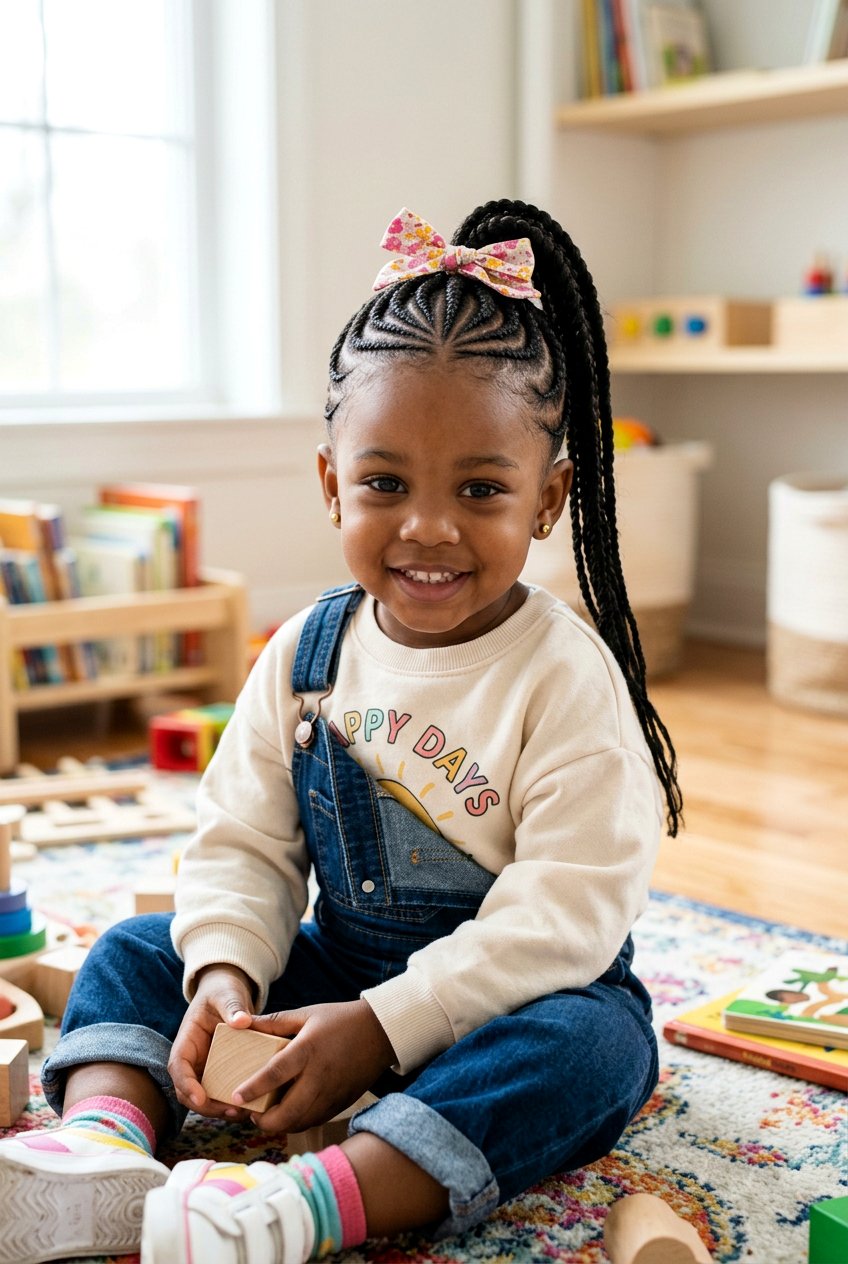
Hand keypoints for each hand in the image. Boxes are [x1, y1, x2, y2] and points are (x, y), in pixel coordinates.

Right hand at [168, 963, 256, 1120]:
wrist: (229, 994)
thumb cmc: (222, 991)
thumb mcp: (226, 994)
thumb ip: (232, 1006)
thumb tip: (242, 1021)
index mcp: (187, 1040)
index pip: (177, 1066)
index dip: (186, 1085)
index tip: (200, 1099)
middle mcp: (193, 1059)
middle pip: (188, 1091)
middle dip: (205, 1105)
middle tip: (230, 1110)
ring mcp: (205, 1069)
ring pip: (204, 1098)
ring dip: (219, 1109)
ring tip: (242, 1113)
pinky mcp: (221, 1074)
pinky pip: (222, 1093)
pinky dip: (232, 1102)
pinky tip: (251, 1107)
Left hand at [232, 999, 395, 1133]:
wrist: (380, 1032)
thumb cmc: (340, 1020)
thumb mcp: (307, 1014)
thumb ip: (274, 1022)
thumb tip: (243, 1022)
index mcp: (308, 1050)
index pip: (276, 1073)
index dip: (254, 1088)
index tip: (236, 1097)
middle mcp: (319, 1076)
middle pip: (288, 1112)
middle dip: (265, 1121)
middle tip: (252, 1115)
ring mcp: (332, 1094)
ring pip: (300, 1123)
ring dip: (280, 1125)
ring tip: (267, 1116)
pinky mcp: (340, 1104)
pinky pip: (314, 1121)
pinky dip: (298, 1123)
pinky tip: (290, 1114)